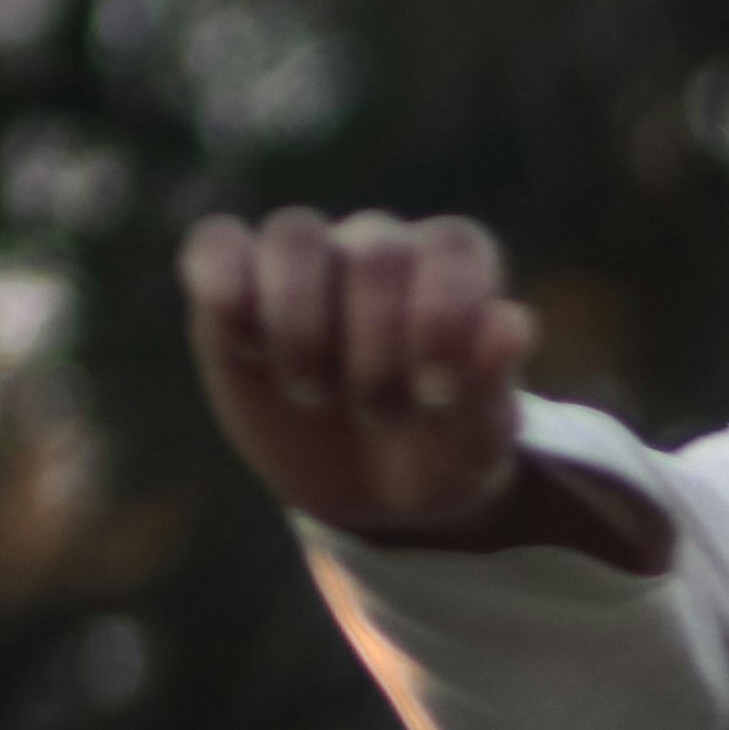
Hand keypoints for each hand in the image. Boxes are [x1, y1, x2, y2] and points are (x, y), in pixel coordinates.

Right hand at [179, 203, 534, 539]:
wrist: (373, 494)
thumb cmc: (439, 452)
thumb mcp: (475, 443)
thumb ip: (493, 386)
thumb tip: (513, 324)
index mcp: (454, 266)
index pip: (452, 248)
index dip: (442, 317)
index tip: (437, 396)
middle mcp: (381, 246)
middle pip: (375, 253)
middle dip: (377, 354)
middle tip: (379, 416)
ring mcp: (307, 262)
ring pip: (294, 235)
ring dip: (301, 326)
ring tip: (312, 393)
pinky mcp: (237, 288)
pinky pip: (216, 246)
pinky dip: (221, 281)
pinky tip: (243, 346)